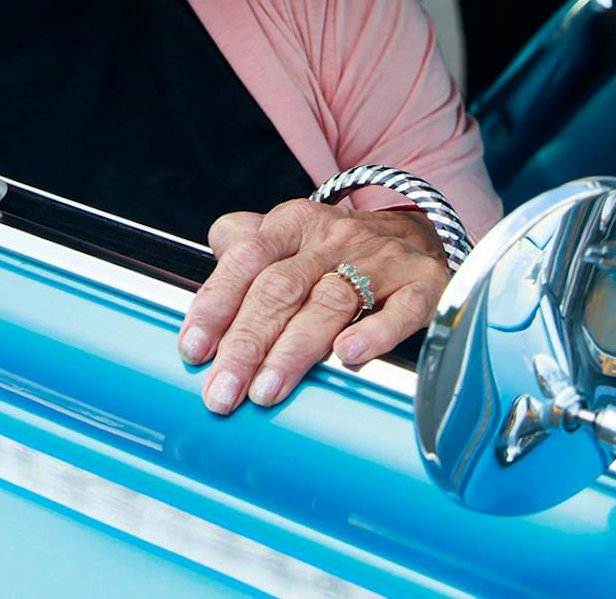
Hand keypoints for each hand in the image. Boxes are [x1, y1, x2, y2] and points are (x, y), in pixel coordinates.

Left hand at [178, 200, 447, 413]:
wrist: (420, 234)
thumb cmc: (337, 249)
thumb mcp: (286, 236)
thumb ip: (240, 255)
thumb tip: (200, 300)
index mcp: (292, 224)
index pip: (246, 260)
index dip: (216, 305)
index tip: (193, 349)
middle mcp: (332, 238)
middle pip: (281, 289)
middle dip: (247, 343)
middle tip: (224, 389)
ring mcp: (380, 260)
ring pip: (330, 304)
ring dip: (294, 351)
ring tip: (266, 391)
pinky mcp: (422, 285)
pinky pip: (400, 309)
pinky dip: (373, 334)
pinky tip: (346, 357)